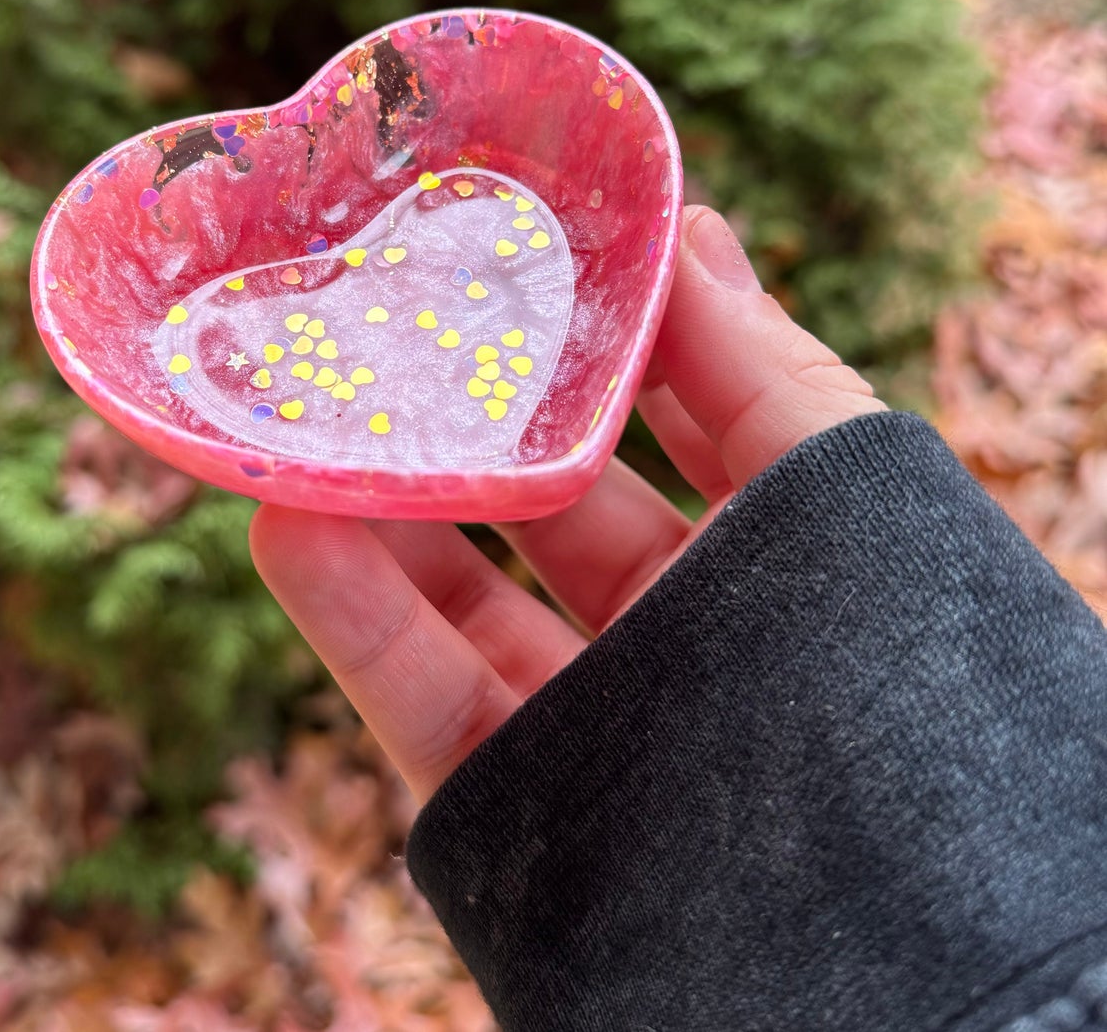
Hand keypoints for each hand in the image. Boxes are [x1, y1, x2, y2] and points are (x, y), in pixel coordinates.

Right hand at [250, 206, 886, 801]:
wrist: (899, 965)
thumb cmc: (899, 694)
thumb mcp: (850, 502)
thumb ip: (762, 371)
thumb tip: (685, 230)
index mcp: (778, 558)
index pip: (673, 421)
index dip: (606, 337)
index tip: (523, 251)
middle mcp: (682, 635)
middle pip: (545, 503)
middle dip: (470, 411)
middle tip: (382, 316)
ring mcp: (594, 717)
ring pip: (459, 594)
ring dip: (376, 502)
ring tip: (299, 401)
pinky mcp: (518, 801)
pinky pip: (420, 697)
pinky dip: (351, 613)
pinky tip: (288, 523)